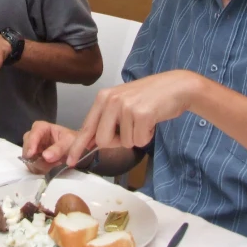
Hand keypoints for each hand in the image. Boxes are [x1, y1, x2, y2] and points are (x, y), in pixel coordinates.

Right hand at [22, 121, 78, 173]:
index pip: (35, 131)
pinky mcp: (35, 161)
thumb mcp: (70, 143)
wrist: (78, 153)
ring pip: (28, 158)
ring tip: (53, 166)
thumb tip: (45, 156)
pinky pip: (32, 167)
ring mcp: (34, 150)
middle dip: (34, 156)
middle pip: (27, 144)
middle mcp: (36, 138)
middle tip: (45, 164)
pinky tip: (50, 169)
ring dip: (38, 165)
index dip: (31, 141)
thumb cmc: (74, 143)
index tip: (31, 154)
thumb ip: (59, 149)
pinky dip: (40, 170)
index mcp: (44, 128)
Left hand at [66, 70, 198, 164]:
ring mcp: (126, 106)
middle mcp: (112, 100)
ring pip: (124, 142)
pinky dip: (147, 136)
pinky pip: (139, 141)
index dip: (78, 147)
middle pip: (103, 140)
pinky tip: (152, 121)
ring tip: (144, 121)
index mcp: (104, 97)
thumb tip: (91, 143)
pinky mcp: (142, 114)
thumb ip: (106, 120)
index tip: (70, 160)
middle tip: (131, 129)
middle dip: (117, 142)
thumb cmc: (150, 97)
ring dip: (136, 137)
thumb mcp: (122, 103)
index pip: (86, 127)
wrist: (176, 86)